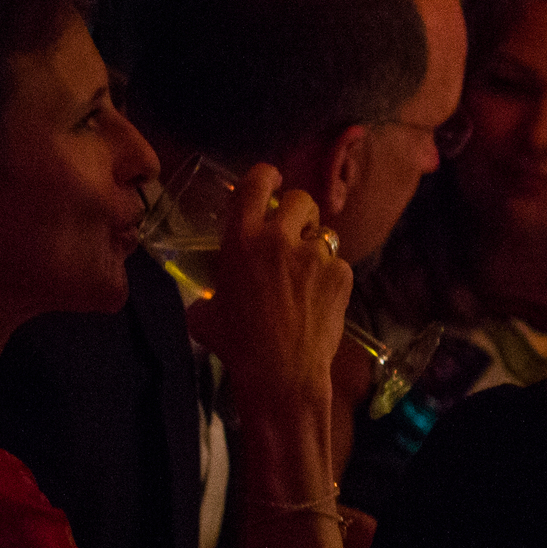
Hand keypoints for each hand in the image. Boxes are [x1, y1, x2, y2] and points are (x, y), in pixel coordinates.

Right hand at [183, 164, 349, 412]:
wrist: (281, 372)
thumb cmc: (236, 344)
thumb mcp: (204, 311)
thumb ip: (209, 289)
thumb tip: (208, 294)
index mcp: (242, 239)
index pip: (256, 183)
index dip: (265, 176)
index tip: (270, 179)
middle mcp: (281, 238)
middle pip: (300, 198)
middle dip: (297, 210)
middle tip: (292, 229)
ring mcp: (315, 255)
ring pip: (323, 232)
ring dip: (314, 246)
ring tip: (305, 272)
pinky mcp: (341, 274)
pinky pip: (337, 263)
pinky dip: (329, 276)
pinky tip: (318, 299)